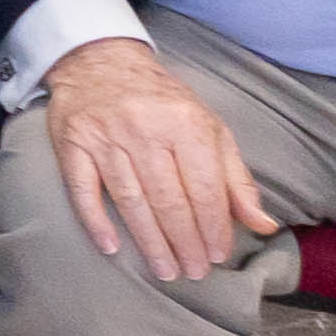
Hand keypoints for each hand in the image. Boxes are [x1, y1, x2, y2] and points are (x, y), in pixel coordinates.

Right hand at [43, 35, 283, 285]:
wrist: (101, 63)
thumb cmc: (164, 102)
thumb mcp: (210, 129)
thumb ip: (235, 178)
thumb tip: (263, 225)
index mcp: (186, 123)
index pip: (204, 188)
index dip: (214, 227)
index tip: (218, 255)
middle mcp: (145, 129)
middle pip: (168, 200)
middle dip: (185, 242)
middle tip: (194, 272)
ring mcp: (105, 138)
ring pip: (131, 201)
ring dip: (149, 242)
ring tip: (166, 270)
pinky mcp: (72, 145)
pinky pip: (83, 190)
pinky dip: (96, 221)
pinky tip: (111, 248)